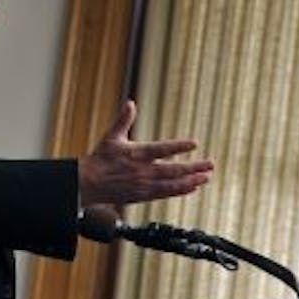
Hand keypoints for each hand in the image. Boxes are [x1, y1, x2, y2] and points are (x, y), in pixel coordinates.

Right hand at [78, 100, 213, 205]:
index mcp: (136, 154)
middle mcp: (143, 171)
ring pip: (172, 185)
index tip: (194, 143)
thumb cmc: (100, 159)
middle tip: (210, 164)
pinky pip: (166, 194)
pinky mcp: (144, 196)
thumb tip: (130, 103)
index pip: (161, 149)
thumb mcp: (111, 137)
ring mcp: (144, 185)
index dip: (178, 146)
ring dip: (191, 181)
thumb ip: (124, 120)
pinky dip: (180, 191)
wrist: (88, 184)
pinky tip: (192, 187)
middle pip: (173, 170)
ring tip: (206, 177)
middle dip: (194, 167)